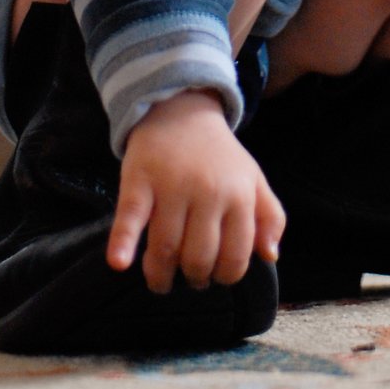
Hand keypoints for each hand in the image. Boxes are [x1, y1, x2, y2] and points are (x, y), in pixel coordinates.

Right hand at [107, 89, 284, 293]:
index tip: (214, 275)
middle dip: (193, 277)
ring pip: (166, 248)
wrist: (180, 108)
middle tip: (187, 277)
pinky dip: (122, 242)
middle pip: (198, 258)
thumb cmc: (218, 154)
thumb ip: (270, 216)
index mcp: (239, 195)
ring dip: (160, 275)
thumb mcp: (253, 178)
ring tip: (159, 279)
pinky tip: (118, 263)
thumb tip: (270, 256)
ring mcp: (172, 186)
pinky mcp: (139, 180)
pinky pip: (130, 217)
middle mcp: (208, 192)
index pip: (235, 257)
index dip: (224, 276)